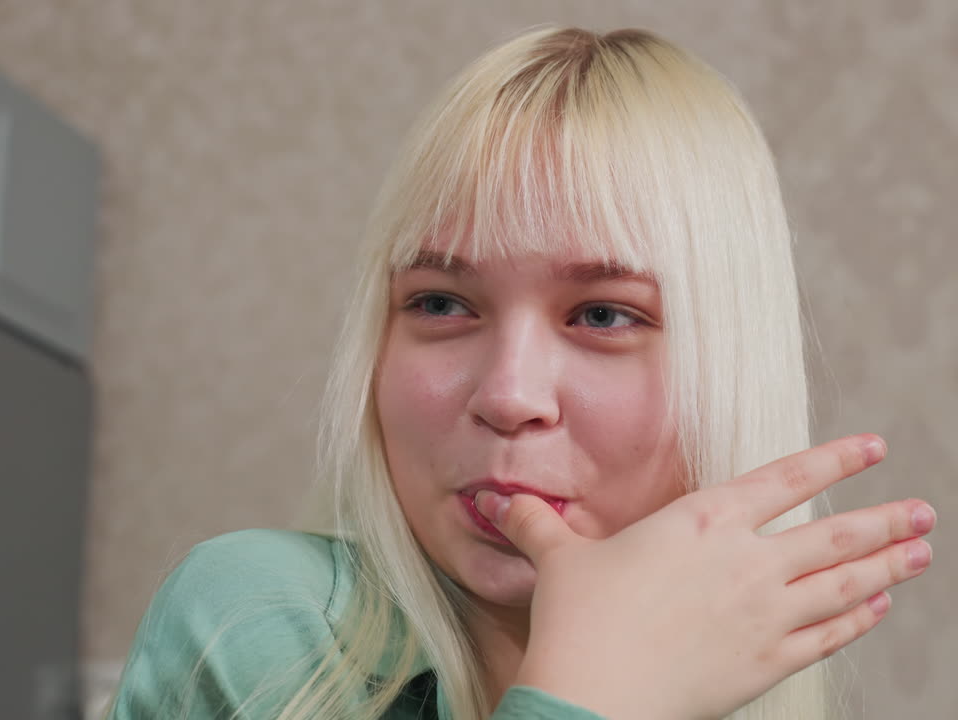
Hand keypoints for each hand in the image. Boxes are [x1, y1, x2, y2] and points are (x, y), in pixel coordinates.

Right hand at [474, 434, 934, 719]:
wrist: (596, 694)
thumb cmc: (579, 620)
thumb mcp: (559, 560)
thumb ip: (541, 525)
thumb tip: (503, 504)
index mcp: (702, 522)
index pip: (785, 480)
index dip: (834, 461)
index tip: (873, 449)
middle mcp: (747, 561)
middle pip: (834, 534)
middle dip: (885, 520)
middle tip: (923, 510)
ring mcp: (766, 614)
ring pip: (845, 583)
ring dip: (888, 566)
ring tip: (921, 553)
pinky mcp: (767, 661)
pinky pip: (829, 636)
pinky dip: (859, 621)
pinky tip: (876, 611)